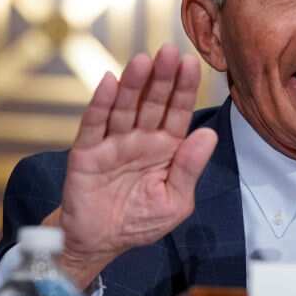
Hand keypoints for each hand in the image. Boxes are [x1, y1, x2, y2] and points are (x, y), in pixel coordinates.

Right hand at [45, 44, 217, 287]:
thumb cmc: (140, 221)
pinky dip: (100, 103)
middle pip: (153, 103)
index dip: (184, 88)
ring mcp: (113, 143)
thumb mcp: (175, 201)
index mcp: (166, 148)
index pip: (178, 112)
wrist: (99, 244)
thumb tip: (209, 135)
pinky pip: (94, 124)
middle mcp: (140, 139)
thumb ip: (189, 168)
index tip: (192, 64)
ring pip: (125, 107)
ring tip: (143, 61)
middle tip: (170, 51)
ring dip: (133, 84)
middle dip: (162, 78)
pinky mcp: (86, 153)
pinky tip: (109, 82)